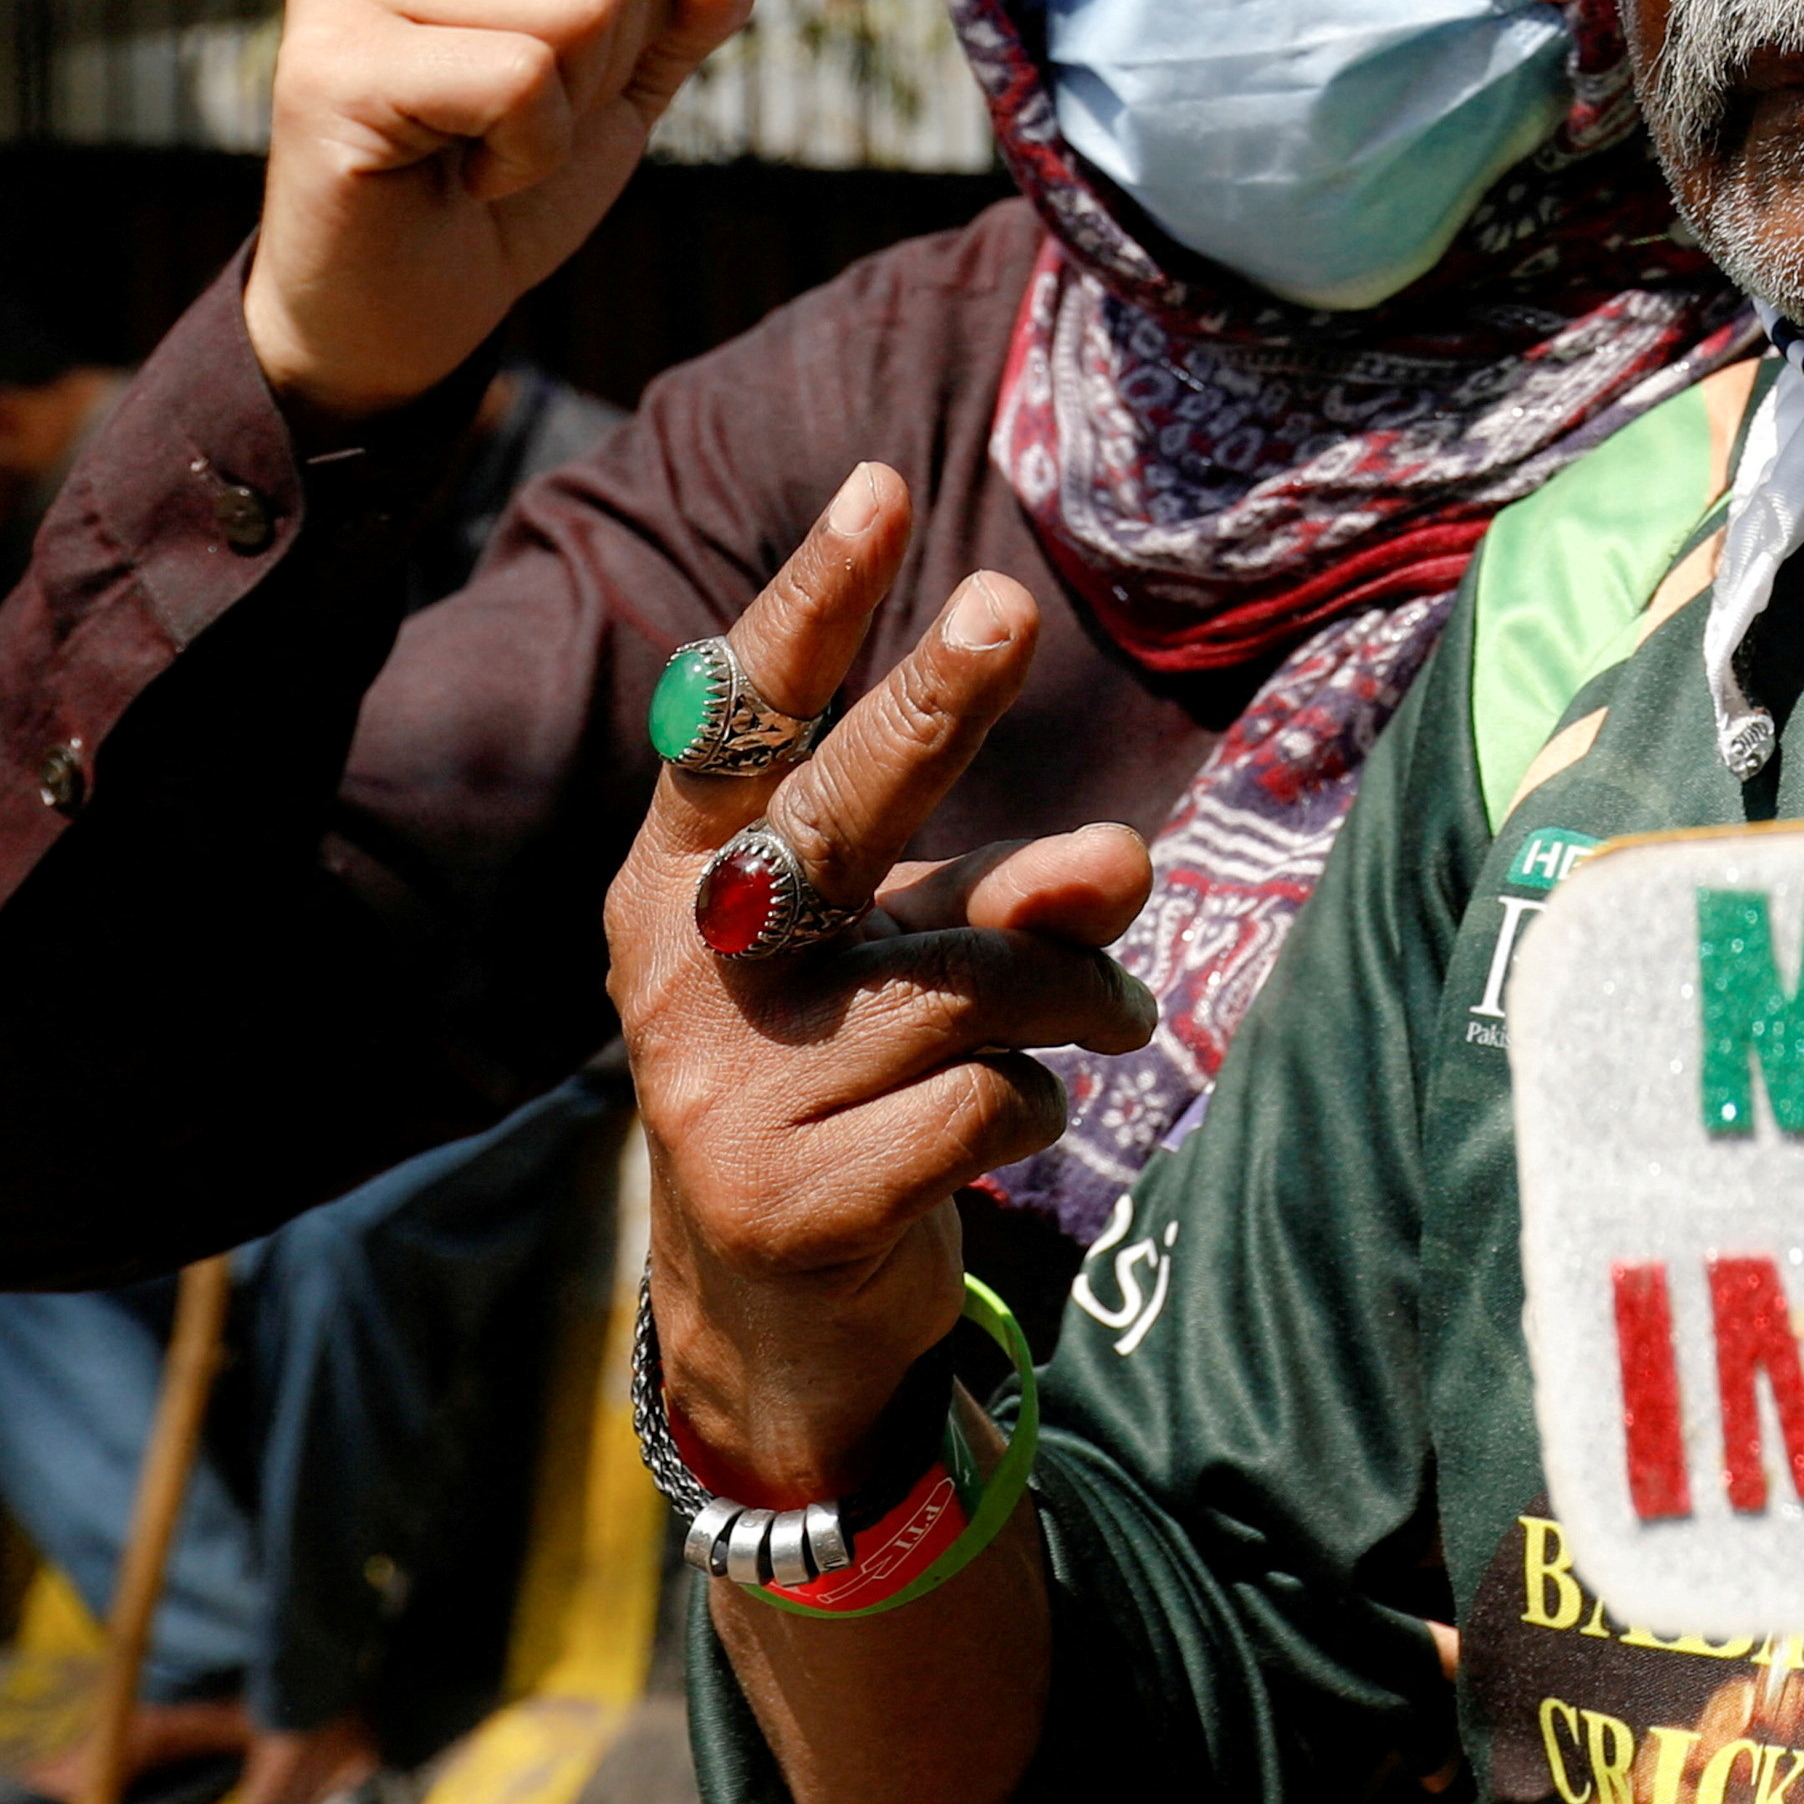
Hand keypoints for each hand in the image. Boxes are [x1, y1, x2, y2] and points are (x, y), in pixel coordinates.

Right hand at [252, 0, 754, 424]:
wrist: (404, 311)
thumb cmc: (502, 181)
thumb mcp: (619, 80)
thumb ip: (682, 7)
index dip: (637, 18)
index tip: (541, 78)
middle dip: (601, 69)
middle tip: (505, 125)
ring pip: (580, 7)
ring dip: (563, 114)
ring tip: (476, 145)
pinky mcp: (330, 66)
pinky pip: (524, 81)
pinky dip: (526, 156)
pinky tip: (456, 176)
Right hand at [612, 465, 1156, 1502]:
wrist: (777, 1315)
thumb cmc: (855, 1076)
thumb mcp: (915, 960)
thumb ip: (1012, 894)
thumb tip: (1122, 857)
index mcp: (681, 878)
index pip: (742, 720)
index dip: (807, 605)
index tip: (877, 488)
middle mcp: (683, 969)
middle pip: (832, 814)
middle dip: (930, 707)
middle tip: (1005, 604)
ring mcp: (724, 1089)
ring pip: (967, 978)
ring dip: (1076, 988)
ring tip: (1109, 1011)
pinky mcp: (793, 1197)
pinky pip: (985, 1103)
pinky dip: (1038, 1102)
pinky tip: (1020, 1118)